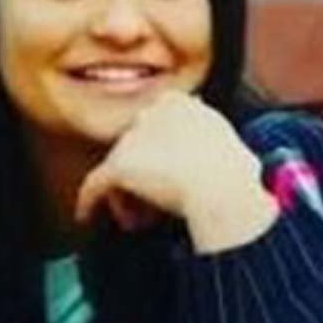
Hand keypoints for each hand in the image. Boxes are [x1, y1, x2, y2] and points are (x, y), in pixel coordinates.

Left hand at [75, 90, 277, 252]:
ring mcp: (134, 137)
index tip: (167, 175)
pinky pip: (95, 185)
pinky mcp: (119, 164)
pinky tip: (85, 217)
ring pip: (118, 168)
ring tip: (141, 219)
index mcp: (182, 103)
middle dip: (142, 174)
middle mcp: (154, 112)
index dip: (159, 152)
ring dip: (126, 194)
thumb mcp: (233, 149)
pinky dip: (88, 202)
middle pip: (136, 146)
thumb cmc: (236, 178)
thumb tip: (231, 159)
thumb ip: (215, 143)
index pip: (156, 122)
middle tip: (153, 203)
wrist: (224, 191)